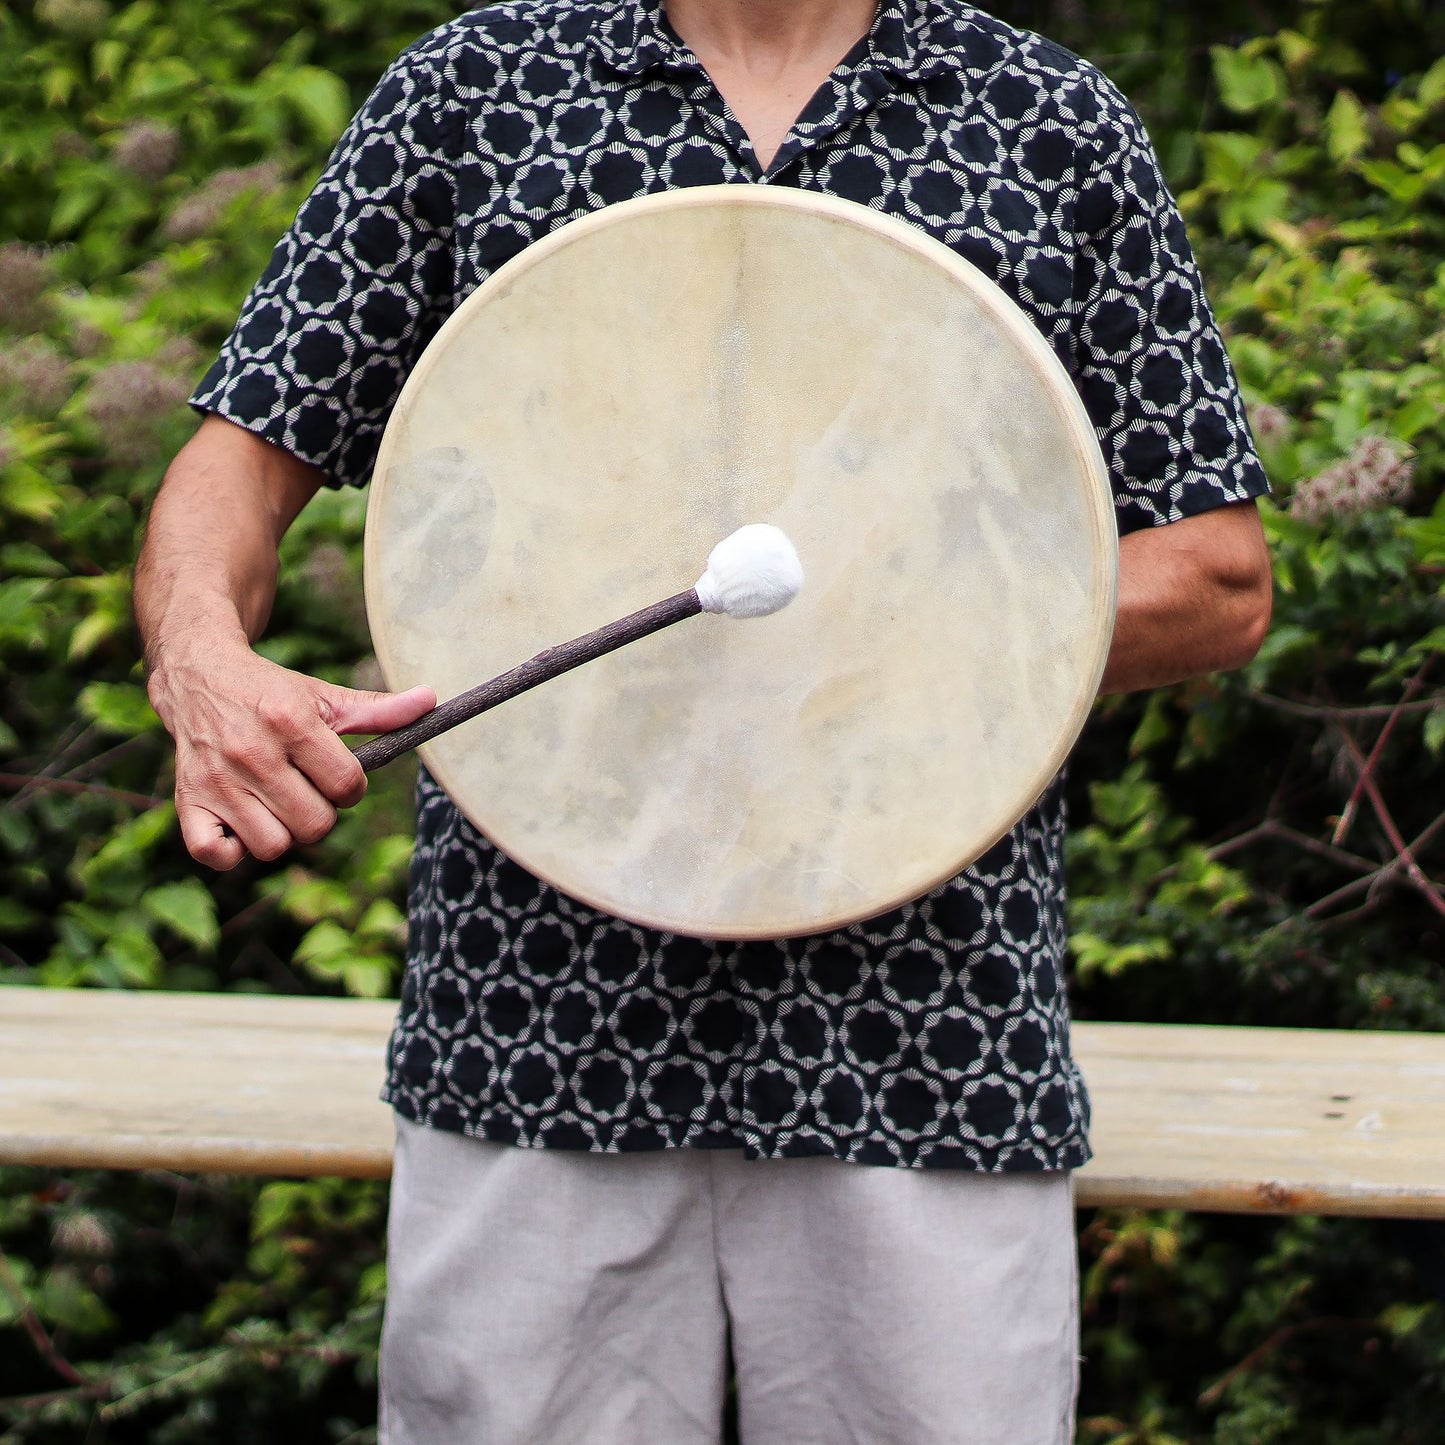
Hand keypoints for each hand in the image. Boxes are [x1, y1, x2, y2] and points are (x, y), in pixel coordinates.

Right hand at [148, 639, 435, 869]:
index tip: (336, 777)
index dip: (351, 789)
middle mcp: (252, 753)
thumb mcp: (324, 697)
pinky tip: (240, 823)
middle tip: (305, 790)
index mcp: (292, 723)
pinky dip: (233, 850)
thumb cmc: (272, 694)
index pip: (347, 786)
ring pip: (273, 846)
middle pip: (315, 825)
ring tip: (274, 802)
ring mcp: (217, 781)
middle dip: (320, 813)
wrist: (198, 677)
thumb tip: (432, 701)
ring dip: (281, 832)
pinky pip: (217, 855)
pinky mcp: (188, 802)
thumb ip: (378, 710)